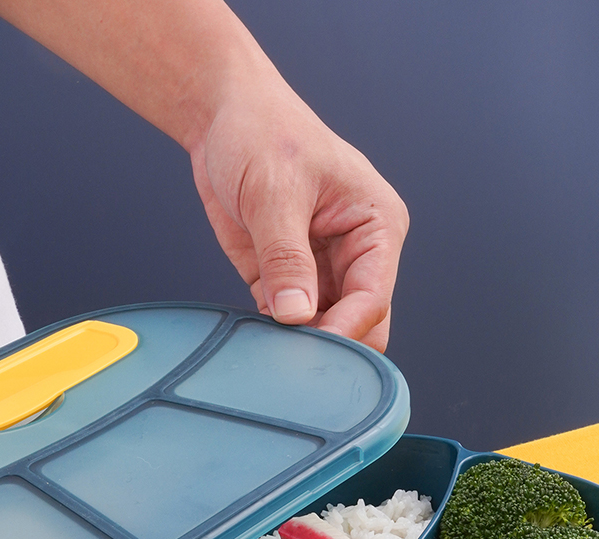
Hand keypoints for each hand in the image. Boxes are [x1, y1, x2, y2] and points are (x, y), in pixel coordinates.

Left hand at [0, 0, 407, 352]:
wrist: (221, 115)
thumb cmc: (262, 131)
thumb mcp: (274, 191)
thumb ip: (286, 257)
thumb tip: (296, 315)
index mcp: (376, 226)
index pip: (373, 296)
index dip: (345, 329)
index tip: (311, 351)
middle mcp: (359, 255)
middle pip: (362, 325)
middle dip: (330, 345)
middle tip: (292, 363)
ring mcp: (325, 272)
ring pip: (328, 332)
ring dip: (301, 347)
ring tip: (271, 356)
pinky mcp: (289, 284)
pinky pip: (291, 326)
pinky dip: (276, 340)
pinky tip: (256, 345)